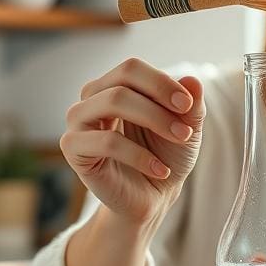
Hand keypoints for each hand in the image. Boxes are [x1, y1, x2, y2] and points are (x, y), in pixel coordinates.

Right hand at [59, 57, 204, 225]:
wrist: (152, 196)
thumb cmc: (165, 155)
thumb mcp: (186, 128)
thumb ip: (191, 105)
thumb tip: (192, 80)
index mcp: (115, 85)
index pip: (132, 68)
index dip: (161, 82)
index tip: (188, 105)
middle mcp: (92, 98)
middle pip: (122, 81)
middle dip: (160, 101)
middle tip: (185, 129)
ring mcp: (78, 121)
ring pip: (112, 102)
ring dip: (153, 119)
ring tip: (179, 140)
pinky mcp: (73, 148)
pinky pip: (106, 142)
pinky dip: (139, 155)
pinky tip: (160, 170)